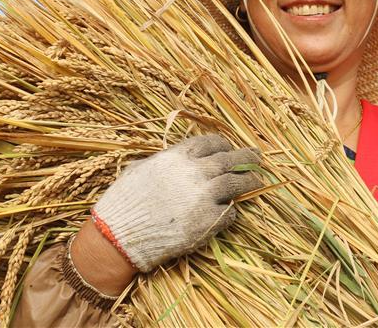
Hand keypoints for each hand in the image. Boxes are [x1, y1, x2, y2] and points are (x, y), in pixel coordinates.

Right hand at [91, 134, 260, 271]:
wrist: (120, 234)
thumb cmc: (124, 201)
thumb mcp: (138, 169)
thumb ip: (158, 161)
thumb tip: (165, 158)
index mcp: (177, 157)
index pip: (211, 142)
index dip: (223, 144)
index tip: (229, 148)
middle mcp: (194, 172)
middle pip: (229, 159)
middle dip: (246, 157)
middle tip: (256, 158)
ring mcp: (203, 196)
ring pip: (237, 182)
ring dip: (250, 181)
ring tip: (257, 180)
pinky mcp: (208, 221)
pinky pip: (230, 212)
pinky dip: (233, 210)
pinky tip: (231, 210)